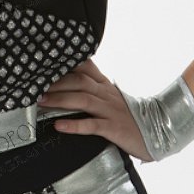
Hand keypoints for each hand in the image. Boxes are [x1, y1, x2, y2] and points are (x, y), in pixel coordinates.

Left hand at [37, 57, 153, 162]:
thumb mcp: (112, 98)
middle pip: (79, 82)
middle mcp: (106, 94)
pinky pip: (92, 125)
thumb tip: (71, 84)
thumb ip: (95, 89)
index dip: (65, 63)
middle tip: (34, 86)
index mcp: (105, 86)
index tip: (45, 62)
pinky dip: (74, 125)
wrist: (159, 130)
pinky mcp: (113, 128)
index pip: (85, 67)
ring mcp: (110, 110)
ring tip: (41, 103)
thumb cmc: (130, 116)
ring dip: (59, 100)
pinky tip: (58, 126)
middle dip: (55, 83)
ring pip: (82, 100)